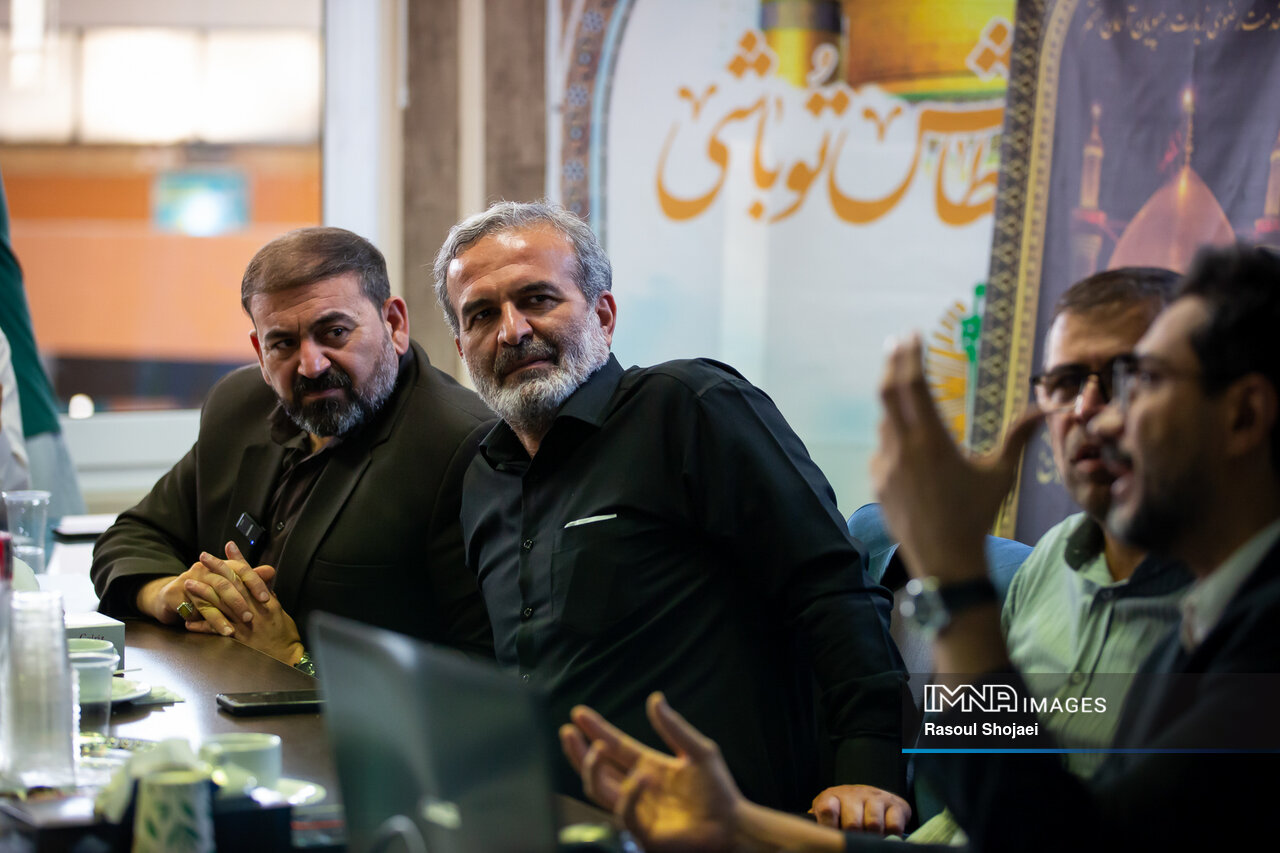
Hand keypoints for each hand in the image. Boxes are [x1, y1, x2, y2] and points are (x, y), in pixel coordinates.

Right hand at [137, 542, 275, 628]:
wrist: (171, 597)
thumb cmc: (206, 592)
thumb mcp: (228, 585)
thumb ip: (250, 579)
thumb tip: (271, 571)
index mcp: (219, 564)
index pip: (241, 569)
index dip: (254, 583)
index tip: (266, 598)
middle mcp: (204, 569)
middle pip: (226, 582)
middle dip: (240, 601)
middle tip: (252, 617)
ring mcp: (189, 580)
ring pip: (211, 596)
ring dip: (226, 614)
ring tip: (237, 628)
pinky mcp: (176, 595)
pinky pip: (195, 609)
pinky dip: (211, 621)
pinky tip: (222, 631)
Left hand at [182, 543, 301, 664]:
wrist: (287, 656)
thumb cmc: (285, 634)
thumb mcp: (279, 610)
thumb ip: (268, 594)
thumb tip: (262, 580)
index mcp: (264, 599)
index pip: (248, 574)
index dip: (236, 560)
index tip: (226, 547)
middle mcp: (253, 608)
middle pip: (231, 584)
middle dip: (216, 569)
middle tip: (202, 558)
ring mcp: (243, 623)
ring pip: (219, 604)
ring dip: (202, 593)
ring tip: (188, 583)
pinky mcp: (237, 639)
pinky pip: (215, 630)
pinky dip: (201, 626)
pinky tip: (188, 621)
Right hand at [561, 693, 742, 851]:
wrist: (733, 824)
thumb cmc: (718, 790)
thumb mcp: (698, 751)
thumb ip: (674, 728)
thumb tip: (655, 698)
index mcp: (648, 766)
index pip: (615, 746)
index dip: (596, 729)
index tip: (578, 712)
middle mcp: (636, 787)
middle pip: (597, 769)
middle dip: (579, 751)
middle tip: (568, 732)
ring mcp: (637, 810)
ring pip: (600, 791)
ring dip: (594, 769)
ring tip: (599, 747)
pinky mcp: (643, 832)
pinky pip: (625, 814)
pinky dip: (629, 795)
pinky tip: (639, 778)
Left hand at [810, 784, 910, 834]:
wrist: (873, 796)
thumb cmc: (845, 811)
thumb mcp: (829, 813)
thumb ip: (820, 822)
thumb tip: (813, 836)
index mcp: (832, 797)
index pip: (827, 810)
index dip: (829, 827)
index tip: (833, 837)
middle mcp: (854, 793)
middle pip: (852, 824)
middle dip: (854, 837)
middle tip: (854, 839)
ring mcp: (875, 797)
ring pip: (873, 825)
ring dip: (872, 836)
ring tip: (869, 837)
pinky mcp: (895, 804)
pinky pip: (894, 826)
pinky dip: (890, 835)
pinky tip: (885, 835)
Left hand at [870, 333, 1041, 582]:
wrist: (945, 560)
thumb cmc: (977, 515)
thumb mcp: (1000, 474)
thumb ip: (1018, 438)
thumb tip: (1045, 410)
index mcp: (932, 440)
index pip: (913, 386)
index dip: (909, 357)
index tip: (911, 335)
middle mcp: (903, 447)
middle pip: (888, 393)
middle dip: (892, 363)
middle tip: (897, 342)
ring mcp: (885, 465)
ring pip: (885, 422)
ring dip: (896, 405)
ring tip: (908, 394)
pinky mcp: (877, 481)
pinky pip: (883, 450)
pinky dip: (894, 439)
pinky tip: (908, 444)